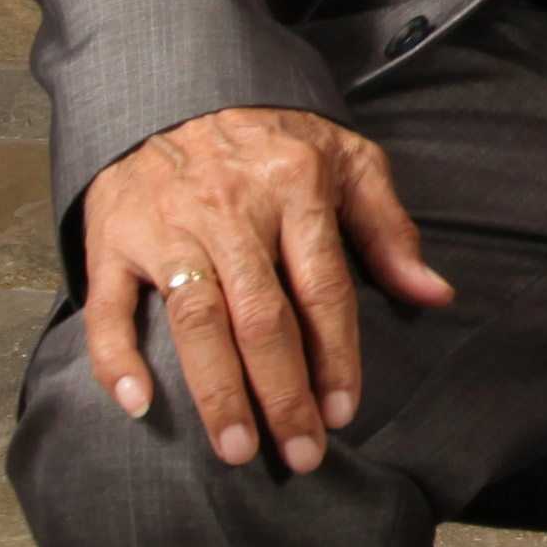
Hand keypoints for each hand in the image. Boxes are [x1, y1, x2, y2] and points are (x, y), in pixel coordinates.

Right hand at [78, 106, 453, 469]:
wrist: (178, 93)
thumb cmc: (275, 141)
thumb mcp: (349, 160)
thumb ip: (389, 229)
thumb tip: (434, 294)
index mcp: (297, 189)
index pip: (323, 287)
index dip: (335, 355)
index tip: (342, 412)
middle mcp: (233, 210)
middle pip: (262, 316)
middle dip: (282, 391)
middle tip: (299, 453)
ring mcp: (169, 226)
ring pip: (195, 319)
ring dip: (216, 390)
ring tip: (237, 448)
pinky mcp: (113, 239)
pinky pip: (111, 308)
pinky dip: (118, 359)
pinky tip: (139, 406)